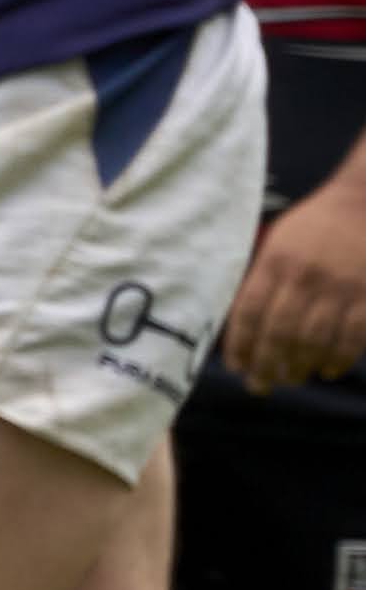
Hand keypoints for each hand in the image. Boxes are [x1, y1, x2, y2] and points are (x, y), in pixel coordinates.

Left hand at [229, 182, 365, 393]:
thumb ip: (262, 277)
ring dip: (300, 367)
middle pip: (279, 333)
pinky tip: (327, 370)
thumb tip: (243, 322)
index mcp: (275, 262)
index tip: (236, 366)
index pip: (249, 312)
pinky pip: (351, 338)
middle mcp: (304, 278)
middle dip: (266, 365)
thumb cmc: (315, 225)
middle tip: (260, 386)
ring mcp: (339, 289)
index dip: (240, 344)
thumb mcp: (277, 242)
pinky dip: (338, 359)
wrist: (363, 203)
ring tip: (290, 380)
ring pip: (314, 341)